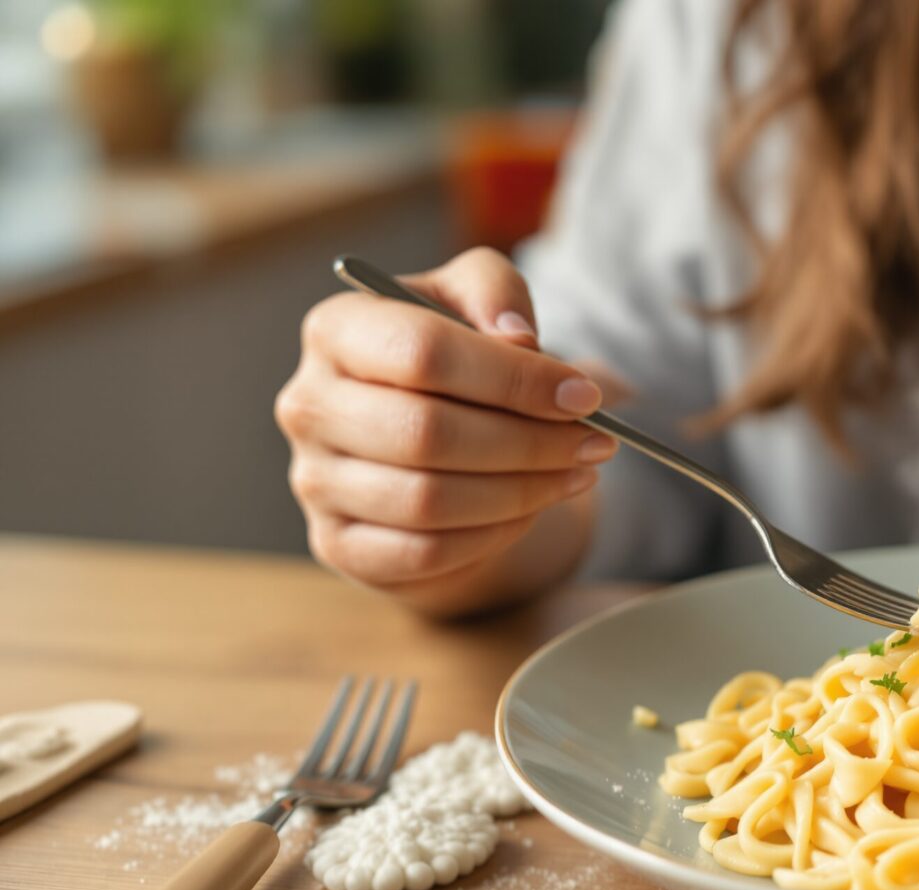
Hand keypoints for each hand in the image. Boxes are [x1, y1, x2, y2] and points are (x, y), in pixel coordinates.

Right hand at [276, 248, 610, 609]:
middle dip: (529, 442)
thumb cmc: (456, 363)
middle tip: (595, 443)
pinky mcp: (338, 543)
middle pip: (427, 432)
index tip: (582, 395)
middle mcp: (309, 404)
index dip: (514, 378)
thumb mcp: (476, 303)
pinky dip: (491, 535)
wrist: (426, 441)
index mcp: (336, 330)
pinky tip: (528, 510)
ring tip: (575, 474)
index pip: (424, 352)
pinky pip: (423, 552)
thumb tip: (518, 339)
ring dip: (522, 491)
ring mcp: (315, 480)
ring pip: (427, 500)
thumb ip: (495, 293)